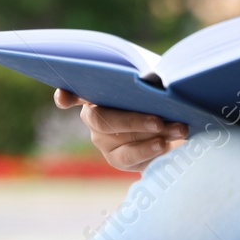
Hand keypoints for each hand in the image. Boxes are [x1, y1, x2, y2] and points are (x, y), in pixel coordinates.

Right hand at [52, 88, 189, 171]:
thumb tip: (155, 80)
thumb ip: (147, 81)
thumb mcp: (151, 83)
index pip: (74, 94)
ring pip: (121, 139)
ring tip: (176, 130)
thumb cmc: (154, 96)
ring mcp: (102, 141)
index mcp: (96, 94)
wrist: (168, 123)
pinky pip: (130, 157)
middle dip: (133, 121)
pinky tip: (165, 144)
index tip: (63, 98)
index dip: (66, 97)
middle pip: (102, 120)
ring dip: (151, 136)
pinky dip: (149, 150)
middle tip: (159, 121)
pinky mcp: (116, 159)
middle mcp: (93, 119)